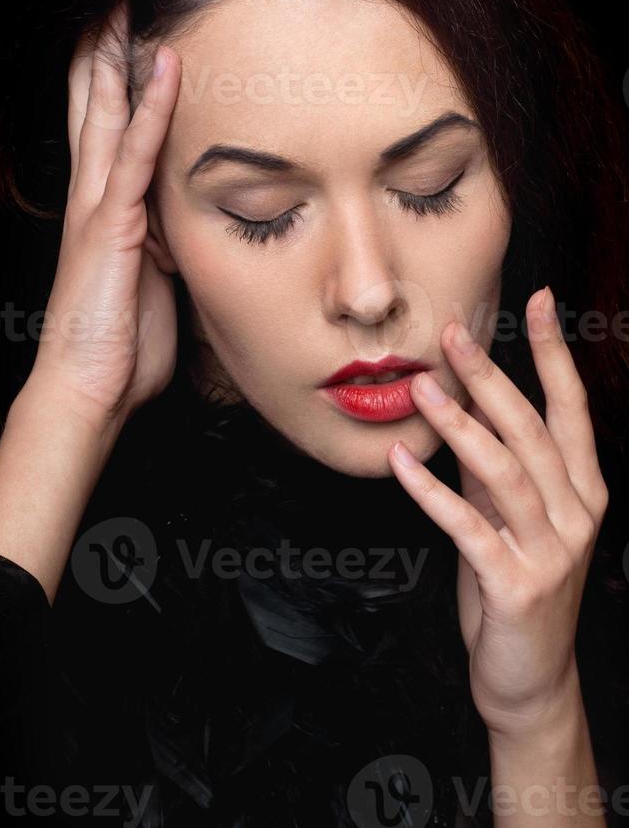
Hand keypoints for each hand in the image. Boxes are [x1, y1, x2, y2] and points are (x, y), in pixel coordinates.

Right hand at [31, 2, 182, 431]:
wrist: (91, 387)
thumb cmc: (120, 343)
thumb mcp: (152, 283)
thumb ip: (163, 246)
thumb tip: (184, 228)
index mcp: (107, 213)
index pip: (107, 133)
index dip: (112, 84)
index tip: (126, 41)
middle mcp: (96, 200)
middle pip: (96, 110)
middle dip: (103, 54)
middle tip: (112, 1)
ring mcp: (100, 209)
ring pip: (108, 118)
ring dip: (117, 60)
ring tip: (124, 6)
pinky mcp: (112, 226)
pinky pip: (136, 157)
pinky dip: (150, 110)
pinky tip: (162, 70)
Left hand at [388, 287, 608, 737]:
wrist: (528, 680)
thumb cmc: (514, 589)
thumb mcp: (507, 518)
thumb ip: (490, 468)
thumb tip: (462, 407)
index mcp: (582, 491)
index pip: (572, 409)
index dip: (555, 354)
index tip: (540, 302)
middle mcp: (577, 515)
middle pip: (535, 430)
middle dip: (494, 376)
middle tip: (454, 333)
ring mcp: (551, 552)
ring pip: (507, 472)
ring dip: (462, 426)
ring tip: (423, 387)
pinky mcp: (516, 586)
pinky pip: (468, 527)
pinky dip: (431, 492)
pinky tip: (400, 461)